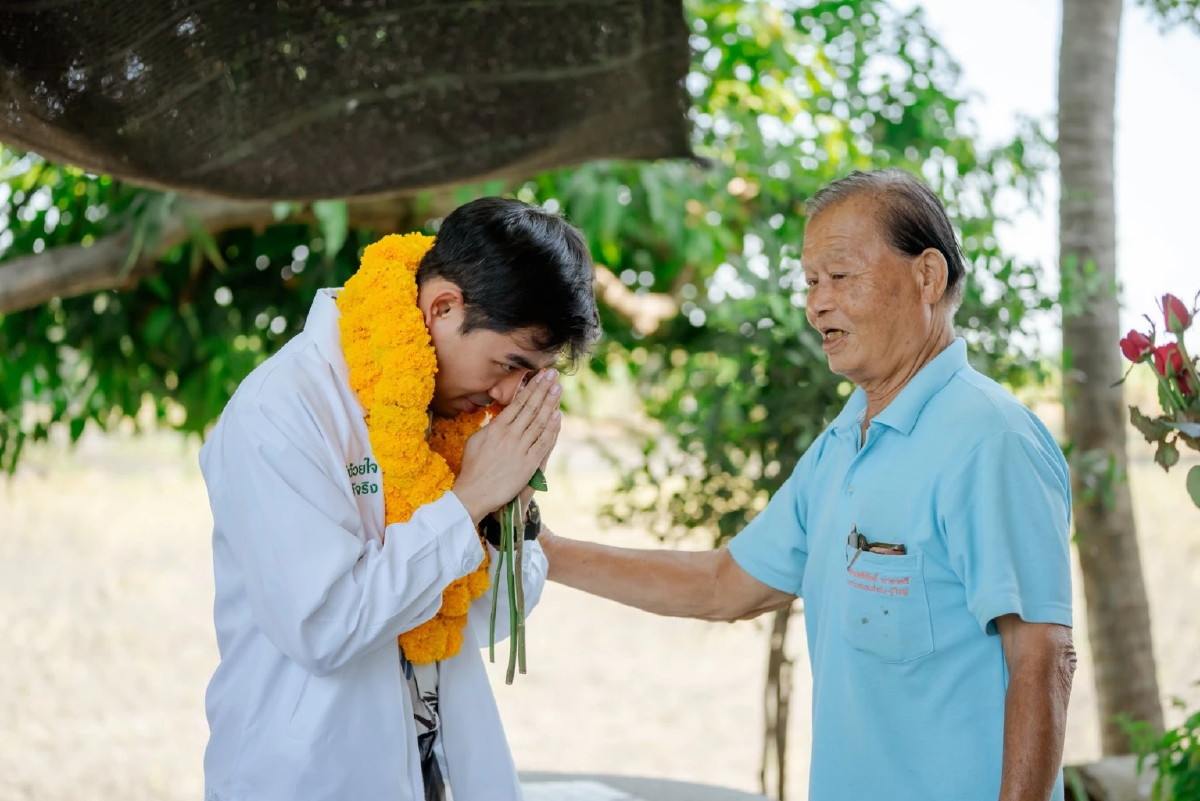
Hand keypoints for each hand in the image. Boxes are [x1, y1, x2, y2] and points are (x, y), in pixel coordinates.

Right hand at [452, 369, 561, 523]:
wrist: (474, 493)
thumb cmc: (472, 468)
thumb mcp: (475, 441)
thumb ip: (489, 427)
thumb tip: (500, 417)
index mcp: (496, 428)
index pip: (517, 402)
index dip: (531, 388)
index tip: (540, 376)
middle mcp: (509, 435)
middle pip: (530, 407)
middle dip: (543, 389)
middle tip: (554, 375)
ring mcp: (519, 448)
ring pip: (539, 421)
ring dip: (550, 403)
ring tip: (558, 388)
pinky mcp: (528, 463)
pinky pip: (543, 442)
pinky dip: (552, 428)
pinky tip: (558, 415)